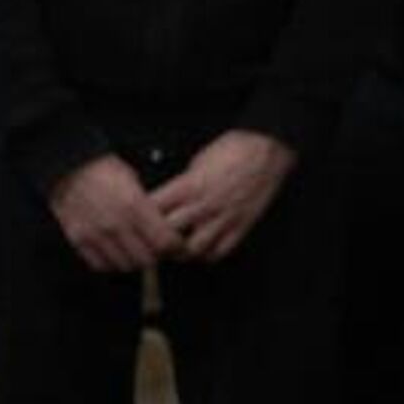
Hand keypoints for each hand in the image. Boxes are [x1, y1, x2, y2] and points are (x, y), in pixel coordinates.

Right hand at [49, 152, 184, 273]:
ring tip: (135, 250)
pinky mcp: (79, 240)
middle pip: (146, 259)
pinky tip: (115, 251)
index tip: (174, 243)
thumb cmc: (103, 169)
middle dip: (155, 256)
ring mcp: (96, 234)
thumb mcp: (134, 180)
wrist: (68, 167)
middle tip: (155, 249)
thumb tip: (164, 228)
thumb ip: (148, 208)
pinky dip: (111, 262)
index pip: (164, 242)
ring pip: (125, 265)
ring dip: (133, 260)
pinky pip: (101, 265)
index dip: (174, 246)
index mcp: (133, 205)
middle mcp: (116, 224)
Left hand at [148, 129, 295, 261]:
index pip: (154, 209)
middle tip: (151, 237)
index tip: (137, 217)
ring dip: (181, 251)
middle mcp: (205, 206)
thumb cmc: (233, 149)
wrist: (266, 149)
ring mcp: (223, 219)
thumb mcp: (197, 161)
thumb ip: (183, 184)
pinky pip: (219, 252)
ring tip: (176, 247)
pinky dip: (207, 254)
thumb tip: (170, 198)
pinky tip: (201, 248)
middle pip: (169, 234)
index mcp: (191, 185)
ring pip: (193, 250)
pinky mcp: (240, 227)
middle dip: (156, 237)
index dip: (142, 215)